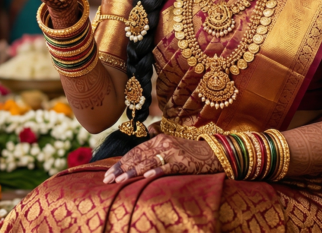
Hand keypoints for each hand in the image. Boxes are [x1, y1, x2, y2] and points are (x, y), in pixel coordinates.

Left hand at [102, 133, 221, 182]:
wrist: (214, 153)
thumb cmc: (189, 153)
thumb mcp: (170, 146)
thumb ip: (154, 149)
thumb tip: (137, 158)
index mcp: (158, 140)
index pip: (134, 151)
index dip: (120, 162)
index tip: (108, 173)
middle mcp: (163, 143)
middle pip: (138, 156)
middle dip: (121, 169)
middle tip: (108, 179)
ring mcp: (173, 152)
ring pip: (149, 162)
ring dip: (133, 172)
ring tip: (120, 181)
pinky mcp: (183, 162)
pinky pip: (167, 167)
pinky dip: (156, 172)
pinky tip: (146, 177)